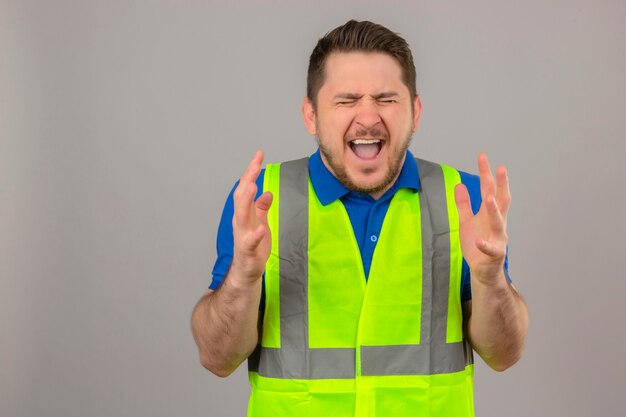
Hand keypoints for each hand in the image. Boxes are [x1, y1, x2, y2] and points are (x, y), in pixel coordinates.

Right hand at [231, 150, 272, 282]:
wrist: (246, 272)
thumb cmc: (253, 248)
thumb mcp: (260, 223)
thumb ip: (262, 208)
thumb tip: (267, 192)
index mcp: (243, 214)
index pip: (245, 188)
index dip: (251, 171)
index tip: (259, 154)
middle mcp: (240, 222)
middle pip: (241, 197)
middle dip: (247, 179)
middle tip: (255, 163)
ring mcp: (242, 236)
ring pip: (241, 215)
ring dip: (246, 200)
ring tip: (252, 186)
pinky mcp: (248, 251)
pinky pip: (250, 242)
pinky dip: (255, 234)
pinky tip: (261, 228)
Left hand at [454, 153, 510, 286]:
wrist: (483, 271)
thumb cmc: (477, 245)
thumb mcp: (467, 222)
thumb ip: (463, 205)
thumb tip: (460, 185)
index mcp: (490, 214)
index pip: (489, 189)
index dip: (486, 173)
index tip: (482, 156)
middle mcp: (498, 223)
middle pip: (501, 201)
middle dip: (501, 185)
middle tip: (500, 168)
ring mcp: (498, 239)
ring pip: (499, 222)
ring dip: (494, 210)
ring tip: (488, 198)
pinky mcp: (495, 255)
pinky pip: (491, 249)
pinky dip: (485, 244)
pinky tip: (478, 239)